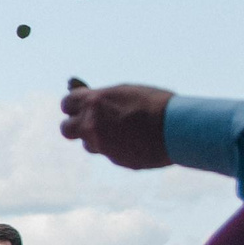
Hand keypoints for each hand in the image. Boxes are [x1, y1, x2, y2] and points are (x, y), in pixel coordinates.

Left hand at [60, 83, 176, 169]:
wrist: (176, 127)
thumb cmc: (153, 103)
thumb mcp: (123, 92)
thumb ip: (99, 97)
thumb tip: (72, 85)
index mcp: (93, 102)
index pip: (67, 103)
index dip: (75, 105)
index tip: (82, 105)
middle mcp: (92, 124)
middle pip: (66, 129)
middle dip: (75, 126)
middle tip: (89, 122)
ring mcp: (102, 145)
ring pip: (88, 144)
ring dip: (98, 139)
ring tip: (122, 131)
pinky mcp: (116, 160)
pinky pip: (110, 154)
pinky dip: (118, 148)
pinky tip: (137, 141)